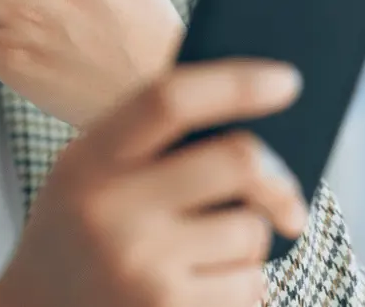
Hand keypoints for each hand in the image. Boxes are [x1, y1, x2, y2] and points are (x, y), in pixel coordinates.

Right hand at [0, 60, 308, 306]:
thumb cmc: (78, 234)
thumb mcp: (86, 174)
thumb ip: (147, 142)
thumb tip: (254, 136)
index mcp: (88, 162)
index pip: (168, 101)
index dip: (234, 83)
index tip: (286, 80)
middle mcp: (112, 211)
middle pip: (237, 162)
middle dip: (274, 177)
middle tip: (284, 190)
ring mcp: (142, 267)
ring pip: (251, 231)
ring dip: (247, 240)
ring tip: (201, 252)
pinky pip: (249, 285)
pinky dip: (240, 284)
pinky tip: (197, 286)